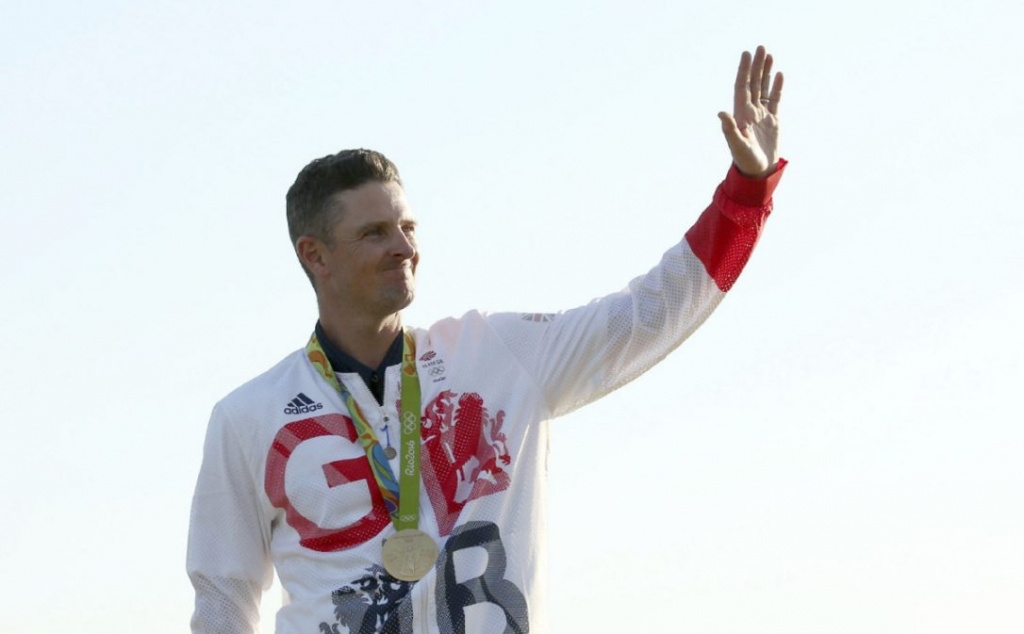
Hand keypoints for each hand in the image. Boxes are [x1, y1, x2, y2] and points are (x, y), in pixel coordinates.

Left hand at [718, 45, 782, 178]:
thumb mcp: (737, 144)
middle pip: (753, 83)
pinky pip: (775, 99)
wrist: (758, 171)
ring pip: (764, 88)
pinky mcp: (773, 120)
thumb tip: (721, 112)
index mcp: (741, 113)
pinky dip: (777, 87)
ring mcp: (762, 114)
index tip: (747, 54)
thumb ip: (730, 129)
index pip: (742, 86)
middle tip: (761, 47)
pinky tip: (779, 74)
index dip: (744, 70)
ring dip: (766, 72)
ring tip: (769, 55)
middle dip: (756, 66)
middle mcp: (750, 111)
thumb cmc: (745, 160)